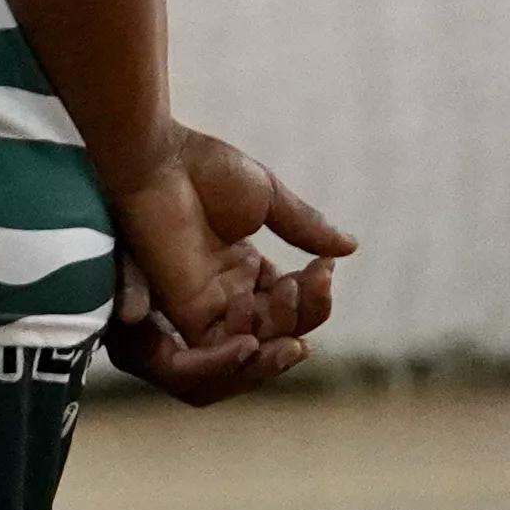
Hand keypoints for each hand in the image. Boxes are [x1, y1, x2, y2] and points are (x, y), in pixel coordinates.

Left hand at [108, 129, 350, 405]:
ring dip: (281, 332)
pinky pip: (212, 350)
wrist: (158, 160)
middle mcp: (224, 291)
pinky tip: (261, 321)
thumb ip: (304, 228)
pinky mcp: (181, 309)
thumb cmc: (203, 169)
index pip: (288, 304)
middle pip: (276, 329)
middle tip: (315, 278)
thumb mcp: (268, 198)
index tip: (325, 266)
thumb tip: (350, 247)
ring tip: (292, 298)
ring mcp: (202, 301)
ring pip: (251, 346)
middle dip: (305, 313)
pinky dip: (241, 347)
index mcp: (243, 266)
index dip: (313, 295)